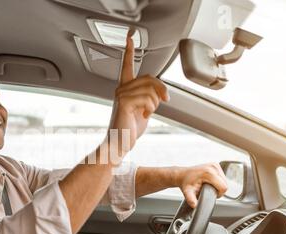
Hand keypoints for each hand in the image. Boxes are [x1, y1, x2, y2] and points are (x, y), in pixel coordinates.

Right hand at [108, 29, 169, 156]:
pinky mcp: (124, 102)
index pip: (126, 65)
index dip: (129, 51)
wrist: (119, 143)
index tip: (130, 37)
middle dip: (162, 89)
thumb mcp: (144, 110)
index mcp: (125, 88)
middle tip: (165, 100)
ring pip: (150, 89)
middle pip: (149, 78)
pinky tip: (143, 116)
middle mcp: (121, 88)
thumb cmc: (129, 129)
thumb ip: (149, 97)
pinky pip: (147, 98)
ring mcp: (121, 94)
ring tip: (147, 113)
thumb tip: (161, 92)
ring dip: (155, 103)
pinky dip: (151, 108)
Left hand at [174, 163, 228, 207]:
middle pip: (225, 183)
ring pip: (224, 180)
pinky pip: (222, 176)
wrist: (182, 175)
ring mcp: (215, 165)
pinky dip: (218, 181)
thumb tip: (194, 205)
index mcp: (209, 172)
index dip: (219, 194)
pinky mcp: (215, 165)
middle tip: (207, 190)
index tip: (210, 194)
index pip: (223, 187)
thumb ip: (191, 199)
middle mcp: (213, 167)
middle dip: (218, 190)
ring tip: (208, 186)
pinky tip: (210, 182)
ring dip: (218, 185)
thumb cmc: (185, 183)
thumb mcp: (187, 192)